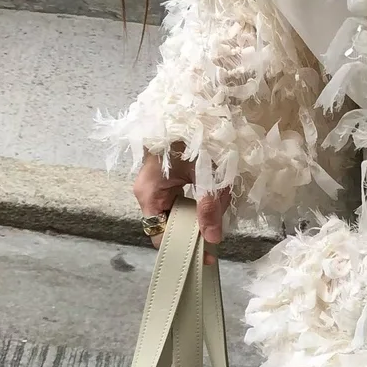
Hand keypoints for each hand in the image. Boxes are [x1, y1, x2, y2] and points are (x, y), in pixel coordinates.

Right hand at [133, 144, 231, 262]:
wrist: (188, 110)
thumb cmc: (191, 137)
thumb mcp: (205, 174)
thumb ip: (209, 207)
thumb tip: (213, 238)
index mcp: (149, 194)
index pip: (160, 236)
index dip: (184, 249)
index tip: (207, 256)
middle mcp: (147, 193)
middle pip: (171, 226)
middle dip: (197, 227)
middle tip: (219, 225)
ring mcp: (156, 186)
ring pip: (179, 213)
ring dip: (201, 212)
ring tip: (219, 202)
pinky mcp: (166, 180)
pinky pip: (181, 200)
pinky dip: (199, 200)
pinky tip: (213, 194)